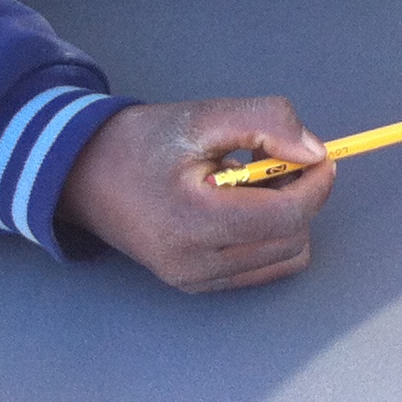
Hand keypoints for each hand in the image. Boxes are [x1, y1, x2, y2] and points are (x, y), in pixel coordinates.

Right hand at [58, 98, 333, 292]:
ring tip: (252, 183)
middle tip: (273, 161)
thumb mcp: (204, 116)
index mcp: (194, 221)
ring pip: (284, 257)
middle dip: (299, 196)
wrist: (84, 175)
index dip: (316, 183)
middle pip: (292, 239)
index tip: (317, 155)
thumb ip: (265, 122)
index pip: (288, 216)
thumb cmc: (142, 143)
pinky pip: (262, 268)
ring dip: (286, 217)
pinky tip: (241, 206)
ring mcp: (194, 280)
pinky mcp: (194, 285)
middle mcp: (195, 264)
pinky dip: (268, 236)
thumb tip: (313, 152)